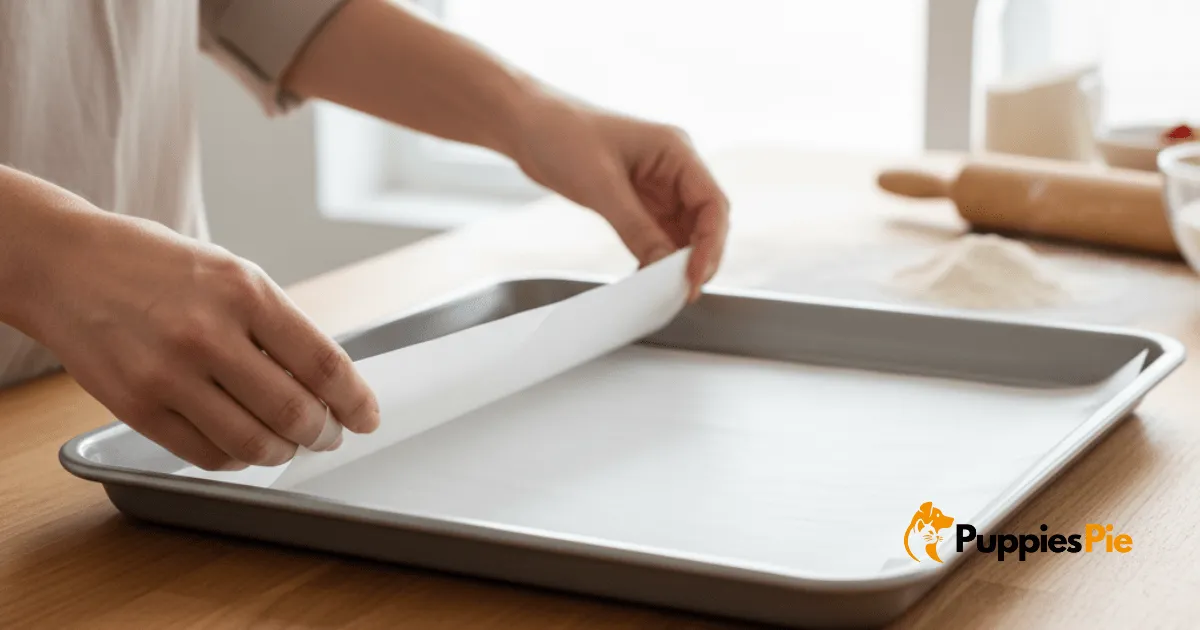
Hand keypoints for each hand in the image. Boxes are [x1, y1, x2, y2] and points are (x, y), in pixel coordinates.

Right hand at [23, 212, 379, 470]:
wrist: (66, 266)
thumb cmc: (157, 267)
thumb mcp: (231, 274)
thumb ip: (276, 326)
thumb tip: (326, 382)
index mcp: (244, 292)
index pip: (322, 363)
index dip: (355, 399)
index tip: (367, 415)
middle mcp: (208, 334)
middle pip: (293, 411)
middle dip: (323, 433)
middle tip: (329, 435)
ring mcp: (169, 374)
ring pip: (252, 443)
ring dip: (283, 452)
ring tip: (288, 443)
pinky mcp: (137, 407)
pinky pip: (205, 455)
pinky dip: (236, 458)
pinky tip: (243, 445)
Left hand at [511, 96, 729, 300]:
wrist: (525, 123)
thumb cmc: (561, 134)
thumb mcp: (600, 185)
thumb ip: (636, 228)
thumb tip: (664, 268)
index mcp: (676, 151)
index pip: (713, 204)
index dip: (710, 245)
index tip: (693, 277)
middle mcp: (674, 169)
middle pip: (705, 222)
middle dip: (698, 258)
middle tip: (681, 292)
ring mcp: (657, 186)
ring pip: (684, 233)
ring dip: (677, 262)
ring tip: (662, 291)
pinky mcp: (637, 200)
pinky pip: (658, 235)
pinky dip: (656, 258)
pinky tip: (644, 277)